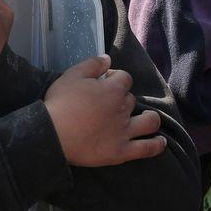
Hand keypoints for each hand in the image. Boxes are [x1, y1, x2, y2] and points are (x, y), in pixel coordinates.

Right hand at [44, 55, 165, 166]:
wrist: (51, 135)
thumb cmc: (59, 103)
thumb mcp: (71, 75)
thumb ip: (93, 64)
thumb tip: (109, 59)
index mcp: (113, 89)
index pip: (124, 78)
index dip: (115, 78)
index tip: (103, 83)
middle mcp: (123, 109)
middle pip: (131, 100)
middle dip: (122, 99)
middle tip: (107, 105)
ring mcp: (124, 132)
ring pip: (149, 122)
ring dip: (150, 118)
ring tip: (145, 119)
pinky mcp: (121, 152)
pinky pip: (146, 149)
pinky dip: (156, 145)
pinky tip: (159, 141)